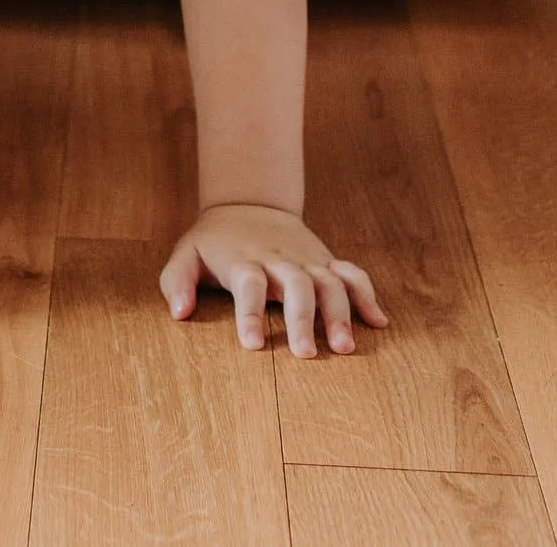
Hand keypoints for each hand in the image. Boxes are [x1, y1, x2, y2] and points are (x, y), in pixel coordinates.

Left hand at [160, 203, 388, 356]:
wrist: (249, 203)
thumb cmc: (214, 242)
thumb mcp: (185, 255)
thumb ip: (177, 283)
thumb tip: (180, 313)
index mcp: (244, 260)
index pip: (248, 284)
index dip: (249, 313)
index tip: (252, 344)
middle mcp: (279, 259)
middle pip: (296, 285)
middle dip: (302, 319)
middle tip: (306, 354)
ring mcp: (307, 259)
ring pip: (329, 282)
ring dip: (339, 313)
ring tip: (345, 347)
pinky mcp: (326, 260)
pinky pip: (351, 274)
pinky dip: (366, 295)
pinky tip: (379, 322)